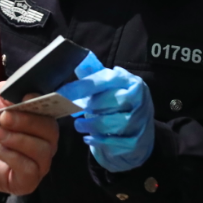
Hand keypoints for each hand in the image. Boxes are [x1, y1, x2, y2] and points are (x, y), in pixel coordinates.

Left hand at [0, 83, 58, 194]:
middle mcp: (44, 141)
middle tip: (4, 118)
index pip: (51, 110)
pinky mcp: (28, 181)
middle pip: (51, 130)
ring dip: (18, 139)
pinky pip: (30, 169)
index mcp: (39, 118)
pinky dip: (14, 157)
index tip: (24, 98)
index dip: (41, 102)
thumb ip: (6, 92)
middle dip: (27, 121)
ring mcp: (38, 162)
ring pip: (42, 150)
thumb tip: (21, 91)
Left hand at [57, 52, 153, 172]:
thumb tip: (75, 60)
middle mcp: (139, 98)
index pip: (104, 80)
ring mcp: (140, 121)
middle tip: (73, 110)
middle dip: (90, 106)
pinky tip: (88, 138)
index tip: (62, 93)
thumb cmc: (117, 104)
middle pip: (112, 100)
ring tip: (79, 125)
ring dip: (92, 125)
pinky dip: (99, 141)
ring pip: (114, 123)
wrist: (138, 130)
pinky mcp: (137, 141)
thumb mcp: (109, 87)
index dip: (81, 86)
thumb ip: (93, 76)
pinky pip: (115, 142)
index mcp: (129, 81)